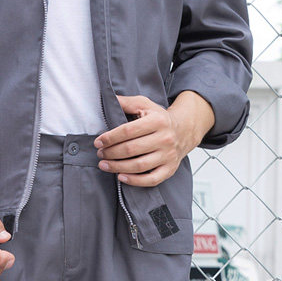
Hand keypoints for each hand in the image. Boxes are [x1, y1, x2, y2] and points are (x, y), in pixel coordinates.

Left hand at [93, 91, 215, 186]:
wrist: (183, 131)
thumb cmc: (158, 118)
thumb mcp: (144, 104)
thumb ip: (126, 102)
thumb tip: (108, 99)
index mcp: (157, 120)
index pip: (128, 131)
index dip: (111, 137)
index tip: (98, 142)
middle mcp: (164, 138)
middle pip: (131, 149)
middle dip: (111, 153)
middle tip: (100, 153)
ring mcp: (168, 155)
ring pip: (139, 166)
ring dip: (118, 167)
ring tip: (104, 165)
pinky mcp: (170, 169)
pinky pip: (151, 180)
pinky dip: (135, 181)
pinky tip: (121, 177)